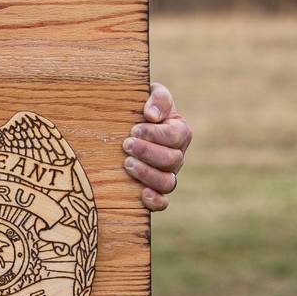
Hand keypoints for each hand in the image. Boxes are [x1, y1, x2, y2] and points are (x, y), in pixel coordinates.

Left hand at [123, 83, 190, 212]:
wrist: (118, 122)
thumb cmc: (135, 106)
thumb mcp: (148, 93)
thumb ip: (157, 98)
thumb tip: (152, 116)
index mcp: (178, 131)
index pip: (177, 136)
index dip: (157, 135)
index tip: (134, 129)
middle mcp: (176, 155)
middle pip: (172, 160)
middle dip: (149, 152)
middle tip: (126, 144)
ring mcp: (166, 174)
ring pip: (168, 182)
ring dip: (148, 175)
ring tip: (127, 164)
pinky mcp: (153, 190)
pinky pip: (163, 202)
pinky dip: (156, 201)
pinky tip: (142, 194)